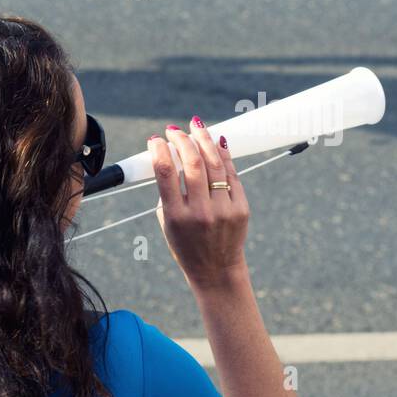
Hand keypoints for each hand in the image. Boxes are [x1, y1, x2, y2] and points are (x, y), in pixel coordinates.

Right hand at [149, 117, 249, 291]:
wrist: (215, 269)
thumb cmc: (185, 244)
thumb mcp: (167, 222)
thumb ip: (168, 193)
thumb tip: (173, 156)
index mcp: (176, 216)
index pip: (165, 172)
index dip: (160, 150)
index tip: (155, 139)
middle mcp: (200, 212)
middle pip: (192, 163)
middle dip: (182, 140)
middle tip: (174, 129)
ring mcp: (223, 209)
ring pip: (215, 164)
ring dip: (204, 140)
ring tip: (196, 127)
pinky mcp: (241, 208)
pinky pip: (231, 175)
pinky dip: (223, 155)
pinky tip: (215, 143)